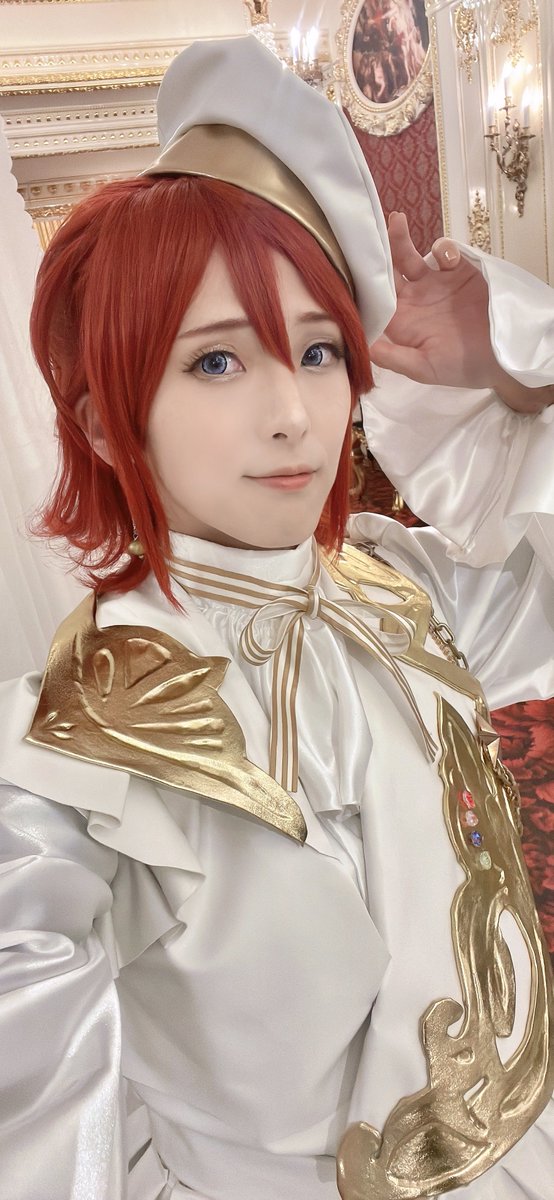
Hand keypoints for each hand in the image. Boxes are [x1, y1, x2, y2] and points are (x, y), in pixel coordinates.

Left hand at [370, 213, 551, 411]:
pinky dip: (442, 249)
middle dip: (379, 252)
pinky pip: (444, 251)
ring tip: (397, 223)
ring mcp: (436, 283)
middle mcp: (415, 300)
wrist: (505, 355)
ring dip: (401, 240)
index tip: (350, 267)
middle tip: (370, 232)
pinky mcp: (459, 270)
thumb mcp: (424, 368)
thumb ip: (393, 357)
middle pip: (389, 271)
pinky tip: (448, 260)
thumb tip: (363, 345)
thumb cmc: (462, 367)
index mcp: (402, 322)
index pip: (375, 299)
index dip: (363, 283)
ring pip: (410, 256)